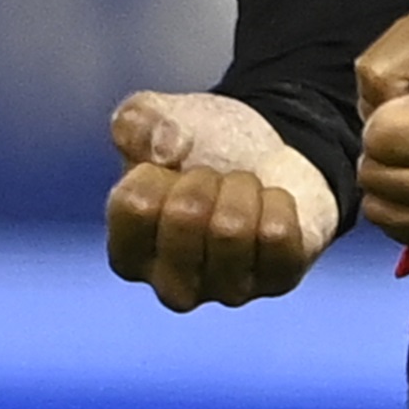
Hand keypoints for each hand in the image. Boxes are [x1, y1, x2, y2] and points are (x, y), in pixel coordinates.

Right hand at [105, 89, 333, 311]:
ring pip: (233, 229)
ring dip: (242, 187)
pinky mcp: (277, 280)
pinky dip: (279, 201)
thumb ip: (136, 121)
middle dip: (204, 176)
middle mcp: (173, 286)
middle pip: (186, 216)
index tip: (168, 170)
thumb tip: (165, 150)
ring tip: (242, 187)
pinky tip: (271, 203)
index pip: (133, 205)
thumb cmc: (197, 148)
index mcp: (129, 254)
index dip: (157, 169)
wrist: (266, 153)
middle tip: (212, 176)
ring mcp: (227, 290)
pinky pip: (278, 236)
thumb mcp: (156, 118)